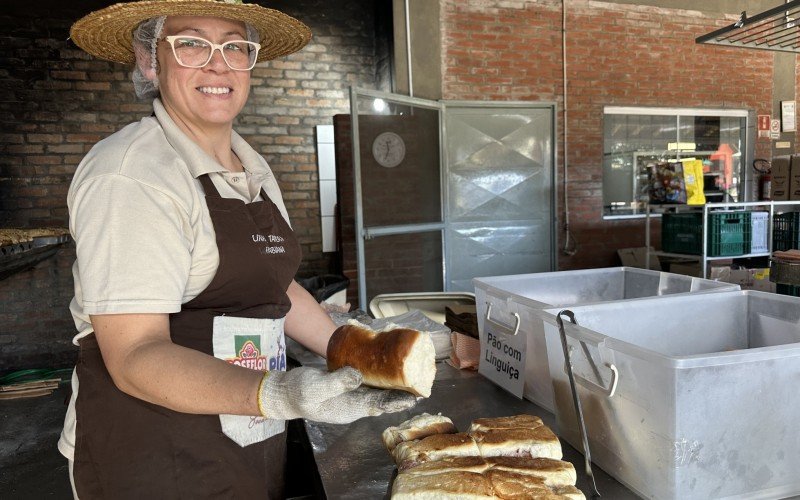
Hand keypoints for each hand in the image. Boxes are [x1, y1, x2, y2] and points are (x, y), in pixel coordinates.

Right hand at [258, 366, 416, 423]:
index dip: (397, 400)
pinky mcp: (347, 382)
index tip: (414, 396)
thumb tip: (358, 376)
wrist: (284, 391)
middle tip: (421, 381)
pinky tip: (387, 363)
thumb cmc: (298, 394)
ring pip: (377, 387)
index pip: (379, 405)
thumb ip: (336, 383)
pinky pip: (367, 378)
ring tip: (411, 372)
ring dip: (393, 381)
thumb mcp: (315, 388)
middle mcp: (354, 403)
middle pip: (383, 397)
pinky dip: (378, 371)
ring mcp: (351, 393)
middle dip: (402, 390)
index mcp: (350, 409)